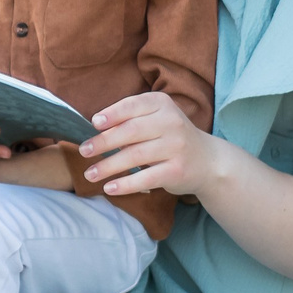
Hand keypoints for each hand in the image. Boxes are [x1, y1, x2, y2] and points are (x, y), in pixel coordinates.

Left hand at [78, 91, 207, 196]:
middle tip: (84, 151)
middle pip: (131, 131)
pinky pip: (146, 178)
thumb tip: (96, 128)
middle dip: (103, 142)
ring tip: (90, 173)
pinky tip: (109, 188)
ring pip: (135, 156)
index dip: (112, 114)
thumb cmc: (171, 137)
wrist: (208, 162)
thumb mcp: (157, 118)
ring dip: (108, 166)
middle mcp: (171, 122)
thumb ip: (132, 119)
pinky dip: (125, 184)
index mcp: (162, 104)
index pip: (132, 106)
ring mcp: (176, 147)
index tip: (94, 123)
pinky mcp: (177, 170)